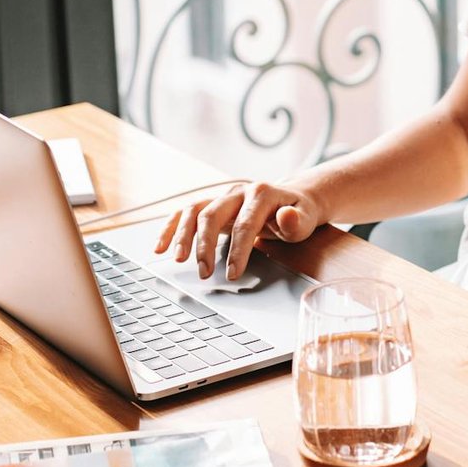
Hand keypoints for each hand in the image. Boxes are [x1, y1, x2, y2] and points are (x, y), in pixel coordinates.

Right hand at [153, 181, 325, 279]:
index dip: (238, 250)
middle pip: (213, 214)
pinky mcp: (213, 205)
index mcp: (261, 193)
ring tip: (177, 259)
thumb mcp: (307, 218)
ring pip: (194, 210)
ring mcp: (223, 197)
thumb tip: (286, 217)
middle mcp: (237, 192)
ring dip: (182, 235)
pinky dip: (171, 227)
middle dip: (205, 245)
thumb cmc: (299, 213)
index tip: (233, 274)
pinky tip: (160, 247)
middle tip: (204, 273)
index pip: (245, 223)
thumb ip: (297, 221)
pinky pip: (186, 213)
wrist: (293, 199)